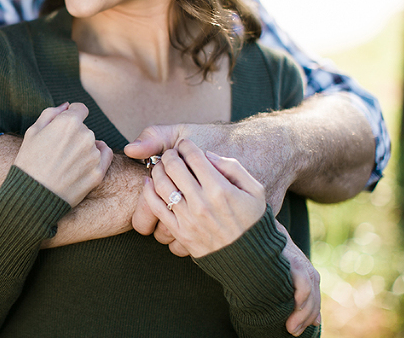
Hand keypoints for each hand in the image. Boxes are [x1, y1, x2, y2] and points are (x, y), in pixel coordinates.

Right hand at [14, 102, 112, 206]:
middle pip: (84, 129)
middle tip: (58, 151)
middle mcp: (85, 136)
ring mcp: (93, 155)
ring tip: (65, 164)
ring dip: (83, 149)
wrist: (32, 197)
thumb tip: (67, 105)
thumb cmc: (28, 163)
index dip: (71, 115)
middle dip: (74, 136)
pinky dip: (97, 158)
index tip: (64, 127)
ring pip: (93, 144)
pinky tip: (83, 164)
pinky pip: (105, 157)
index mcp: (69, 122)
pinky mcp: (98, 173)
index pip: (80, 109)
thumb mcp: (32, 132)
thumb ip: (51, 113)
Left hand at [139, 140, 265, 257]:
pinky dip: (148, 191)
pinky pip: (155, 207)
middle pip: (174, 167)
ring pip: (161, 184)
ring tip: (162, 166)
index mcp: (220, 189)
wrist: (250, 257)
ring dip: (158, 169)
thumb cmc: (253, 219)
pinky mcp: (179, 232)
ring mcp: (188, 218)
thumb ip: (232, 168)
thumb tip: (207, 155)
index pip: (194, 157)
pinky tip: (150, 182)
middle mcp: (201, 203)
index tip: (185, 145)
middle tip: (171, 153)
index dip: (186, 145)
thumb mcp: (254, 190)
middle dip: (169, 154)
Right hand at [277, 222, 321, 335]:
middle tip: (292, 332)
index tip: (295, 331)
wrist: (262, 231)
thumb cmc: (271, 255)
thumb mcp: (285, 275)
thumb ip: (301, 295)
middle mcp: (309, 274)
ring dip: (301, 314)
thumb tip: (316, 321)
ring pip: (309, 297)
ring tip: (291, 327)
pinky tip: (292, 307)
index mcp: (310, 278)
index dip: (307, 319)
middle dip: (303, 319)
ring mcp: (303, 268)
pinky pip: (303, 285)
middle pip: (313, 303)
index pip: (314, 304)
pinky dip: (300, 298)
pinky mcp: (295, 263)